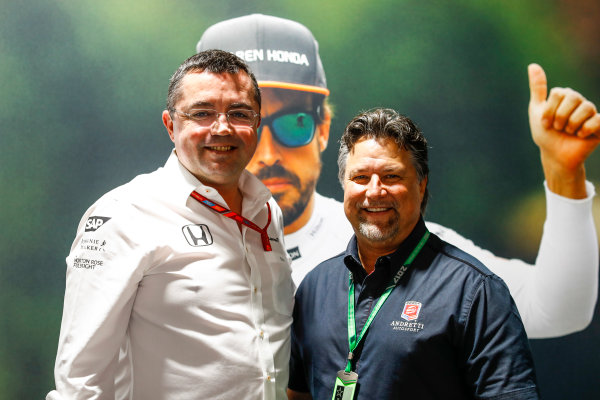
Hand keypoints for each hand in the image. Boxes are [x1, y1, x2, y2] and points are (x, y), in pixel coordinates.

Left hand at [528, 63, 599, 197]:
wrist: (554, 155)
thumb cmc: (545, 133)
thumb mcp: (536, 110)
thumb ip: (537, 88)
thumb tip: (532, 65)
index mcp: (566, 96)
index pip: (558, 93)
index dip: (549, 111)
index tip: (545, 123)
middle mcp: (580, 102)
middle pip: (572, 97)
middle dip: (559, 117)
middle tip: (558, 128)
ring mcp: (591, 113)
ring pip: (585, 108)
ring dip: (571, 125)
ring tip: (568, 132)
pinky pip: (597, 120)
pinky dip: (584, 130)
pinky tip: (580, 136)